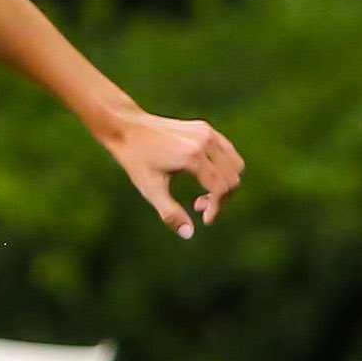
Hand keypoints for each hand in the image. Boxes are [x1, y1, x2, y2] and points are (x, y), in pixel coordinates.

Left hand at [100, 106, 242, 238]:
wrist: (126, 127)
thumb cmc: (135, 159)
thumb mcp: (150, 188)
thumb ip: (170, 213)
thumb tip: (189, 234)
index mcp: (192, 156)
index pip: (221, 188)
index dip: (217, 208)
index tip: (205, 220)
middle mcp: (205, 141)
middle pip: (233, 177)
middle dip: (222, 198)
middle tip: (199, 207)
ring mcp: (207, 132)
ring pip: (235, 164)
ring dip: (226, 184)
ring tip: (202, 196)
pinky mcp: (205, 129)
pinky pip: (227, 152)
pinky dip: (223, 169)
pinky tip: (203, 179)